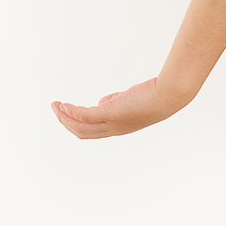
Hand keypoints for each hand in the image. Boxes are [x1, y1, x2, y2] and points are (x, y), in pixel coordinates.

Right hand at [50, 77, 189, 138]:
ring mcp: (112, 123)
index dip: (78, 124)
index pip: (93, 131)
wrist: (169, 95)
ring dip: (64, 117)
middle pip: (82, 132)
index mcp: (119, 127)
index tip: (68, 113)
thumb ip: (117, 101)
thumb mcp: (133, 99)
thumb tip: (104, 101)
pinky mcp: (112, 112)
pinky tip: (63, 105)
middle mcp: (114, 129)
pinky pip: (86, 115)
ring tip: (55, 106)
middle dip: (66, 122)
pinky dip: (72, 112)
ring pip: (81, 126)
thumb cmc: (156, 94)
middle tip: (56, 110)